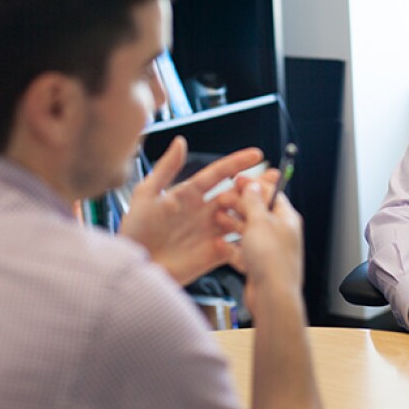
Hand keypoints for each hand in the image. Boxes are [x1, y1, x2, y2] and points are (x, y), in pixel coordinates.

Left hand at [119, 136, 265, 284]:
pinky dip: (250, 238)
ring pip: (241, 217)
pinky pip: (237, 244)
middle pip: (236, 194)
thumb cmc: (135, 231)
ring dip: (256, 209)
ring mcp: (210, 232)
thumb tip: (180, 141)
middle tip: (274, 177)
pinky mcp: (215, 254)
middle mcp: (203, 212)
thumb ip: (165, 168)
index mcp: (189, 195)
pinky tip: (262, 231)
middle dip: (256, 184)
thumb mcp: (146, 195)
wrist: (134, 267)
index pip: (219, 174)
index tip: (257, 154)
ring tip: (271, 202)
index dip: (238, 163)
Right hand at [220, 181, 303, 316]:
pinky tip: (219, 244)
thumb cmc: (272, 259)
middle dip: (239, 204)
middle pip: (258, 212)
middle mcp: (280, 233)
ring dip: (232, 224)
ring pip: (249, 232)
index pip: (271, 194)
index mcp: (287, 218)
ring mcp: (270, 250)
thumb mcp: (260, 221)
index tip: (236, 179)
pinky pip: (243, 252)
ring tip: (217, 219)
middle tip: (221, 199)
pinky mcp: (259, 266)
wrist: (272, 296)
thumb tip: (254, 185)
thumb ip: (254, 202)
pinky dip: (231, 248)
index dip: (253, 184)